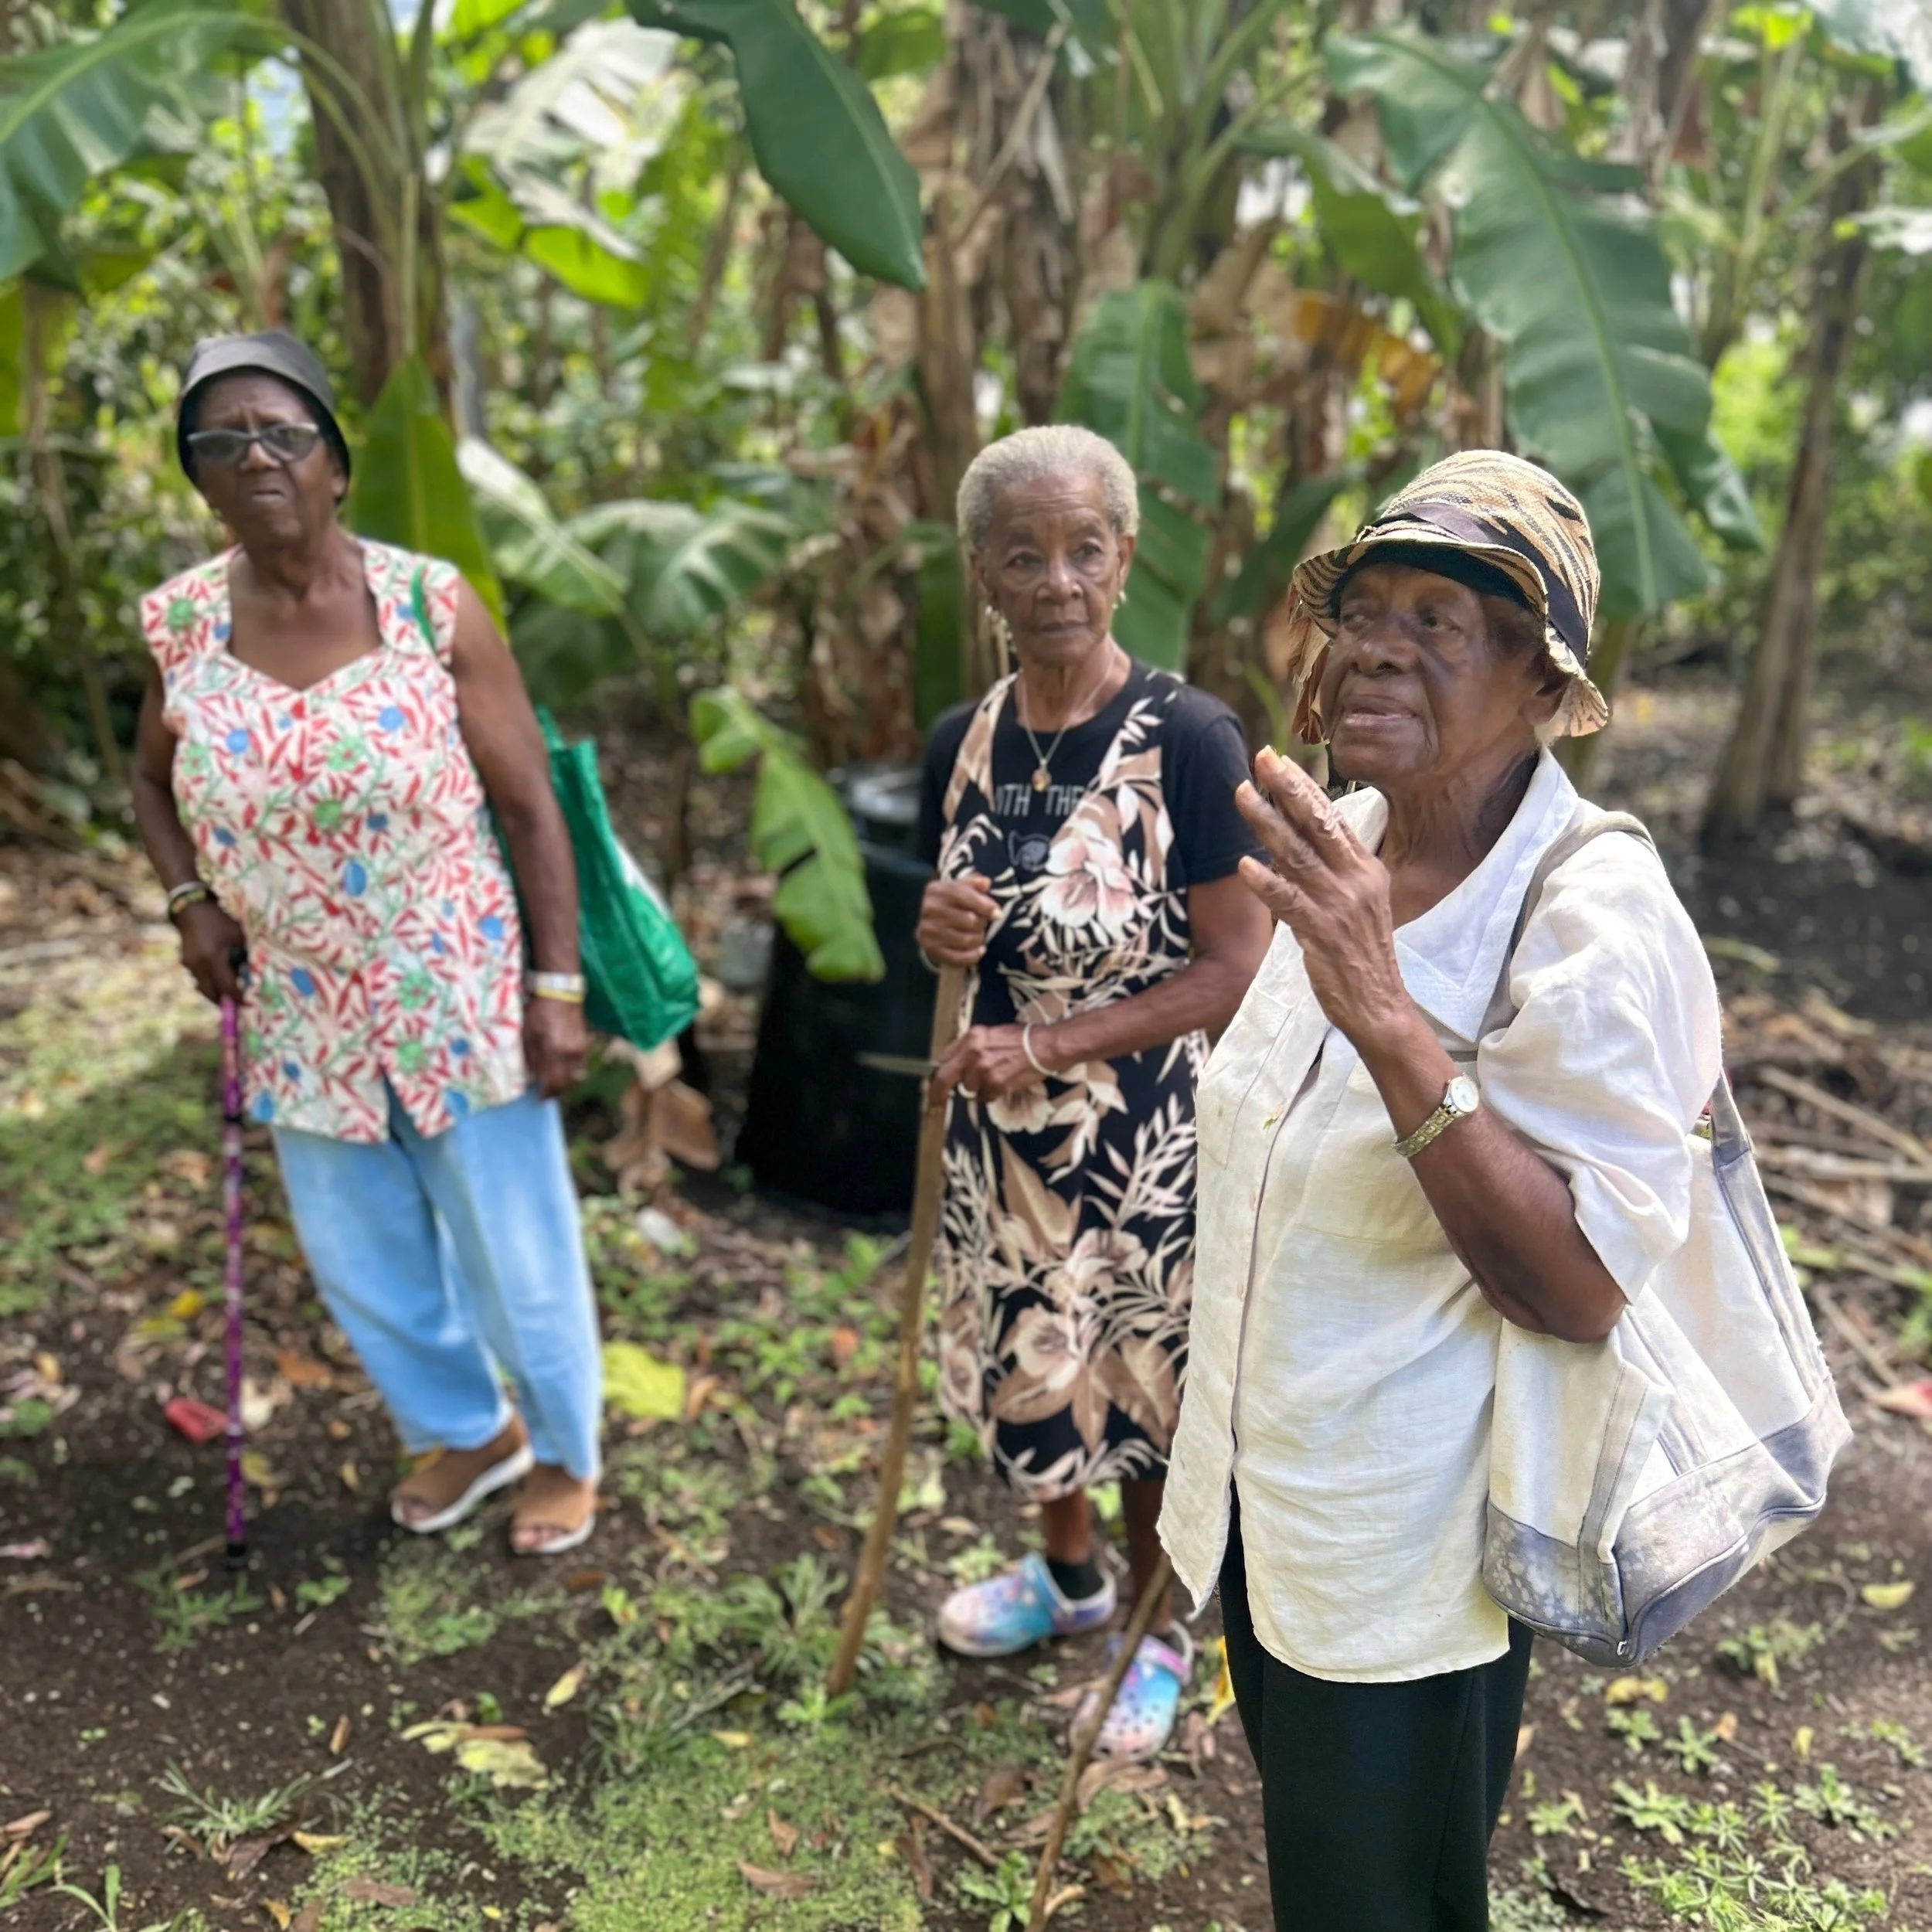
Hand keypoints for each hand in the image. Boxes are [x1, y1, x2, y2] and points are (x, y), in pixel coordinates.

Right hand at [175, 899, 247, 1004]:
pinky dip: (210, 982)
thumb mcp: (238, 936)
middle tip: (239, 1003)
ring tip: (231, 991)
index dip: (238, 998)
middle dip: (225, 1001)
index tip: (249, 1005)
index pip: (226, 986)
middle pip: (212, 993)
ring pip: (204, 987)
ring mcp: (190, 965)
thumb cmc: (220, 921)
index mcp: (213, 958)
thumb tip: (253, 976)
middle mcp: (199, 965)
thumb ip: (245, 957)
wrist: (192, 909)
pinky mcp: (185, 962)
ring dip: (217, 992)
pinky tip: (220, 977)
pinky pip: (199, 978)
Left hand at [524, 994, 588, 1097]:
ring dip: (565, 1082)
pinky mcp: (585, 1044)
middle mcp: (571, 1053)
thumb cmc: (540, 1011)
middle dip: (556, 1091)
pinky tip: (561, 1068)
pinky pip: (579, 1065)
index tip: (539, 1097)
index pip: (553, 1082)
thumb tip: (531, 1076)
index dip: (546, 1093)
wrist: (561, 993)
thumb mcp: (527, 1033)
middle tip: (546, 1093)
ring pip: (575, 1076)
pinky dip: (571, 1071)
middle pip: (567, 1083)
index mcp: (554, 1050)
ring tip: (553, 1081)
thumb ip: (529, 1057)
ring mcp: (580, 1049)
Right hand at [916, 872, 995, 966]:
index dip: (983, 905)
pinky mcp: (931, 949)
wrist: (931, 928)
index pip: (963, 895)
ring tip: (979, 935)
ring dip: (979, 939)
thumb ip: (974, 884)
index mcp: (936, 890)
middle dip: (982, 923)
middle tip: (983, 924)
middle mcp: (928, 909)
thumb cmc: (952, 905)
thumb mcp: (961, 889)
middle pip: (969, 919)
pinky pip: (960, 957)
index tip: (997, 913)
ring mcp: (928, 930)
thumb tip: (985, 883)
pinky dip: (974, 955)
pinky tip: (980, 950)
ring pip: (966, 940)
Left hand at [934, 1024, 1046, 1103]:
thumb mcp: (992, 1034)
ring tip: (996, 1077)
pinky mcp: (995, 1084)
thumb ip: (973, 1047)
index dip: (939, 1071)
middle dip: (937, 1091)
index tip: (933, 1081)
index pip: (944, 1057)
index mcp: (972, 1037)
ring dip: (979, 1088)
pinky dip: (991, 1095)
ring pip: (969, 1089)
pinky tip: (1003, 1084)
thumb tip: (958, 1063)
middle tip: (935, 1100)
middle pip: (945, 1076)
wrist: (1045, 1047)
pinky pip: (984, 1097)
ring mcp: (983, 1069)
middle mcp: (973, 1052)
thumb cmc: (1023, 1039)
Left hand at [1234, 747, 1411, 1047]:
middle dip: (1287, 788)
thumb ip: (1333, 870)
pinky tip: (1244, 866)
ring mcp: (1340, 905)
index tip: (1279, 760)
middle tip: (1260, 758)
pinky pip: (1289, 901)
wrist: (1379, 1005)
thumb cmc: (1361, 954)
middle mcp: (1357, 880)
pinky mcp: (1322, 933)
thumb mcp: (1358, 903)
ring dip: (1266, 822)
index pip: (1333, 818)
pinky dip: (1266, 883)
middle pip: (1317, 824)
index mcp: (1367, 869)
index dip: (1305, 788)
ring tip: (1241, 794)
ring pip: (1297, 854)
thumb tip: (1301, 839)